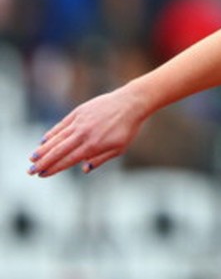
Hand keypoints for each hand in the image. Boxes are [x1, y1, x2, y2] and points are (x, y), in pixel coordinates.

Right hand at [27, 88, 146, 176]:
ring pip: (57, 138)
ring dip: (43, 149)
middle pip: (58, 151)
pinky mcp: (79, 112)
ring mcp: (80, 122)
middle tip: (30, 171)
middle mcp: (84, 134)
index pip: (68, 160)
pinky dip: (52, 133)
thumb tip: (83, 169)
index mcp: (93, 146)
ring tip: (33, 158)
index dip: (54, 168)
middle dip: (43, 162)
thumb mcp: (119, 148)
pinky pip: (62, 125)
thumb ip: (100, 159)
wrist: (131, 103)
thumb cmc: (127, 128)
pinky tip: (44, 140)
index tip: (42, 175)